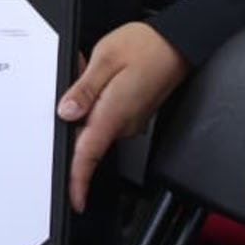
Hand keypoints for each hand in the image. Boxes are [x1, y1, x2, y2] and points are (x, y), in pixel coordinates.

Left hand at [58, 21, 188, 212]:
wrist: (178, 44)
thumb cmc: (146, 47)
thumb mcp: (105, 59)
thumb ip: (83, 89)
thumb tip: (66, 112)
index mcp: (113, 114)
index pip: (89, 155)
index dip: (78, 181)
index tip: (74, 200)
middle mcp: (123, 124)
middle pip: (85, 137)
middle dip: (70, 117)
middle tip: (77, 76)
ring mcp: (129, 121)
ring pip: (94, 124)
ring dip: (83, 106)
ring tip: (90, 72)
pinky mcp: (132, 114)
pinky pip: (104, 115)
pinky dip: (95, 101)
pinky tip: (98, 78)